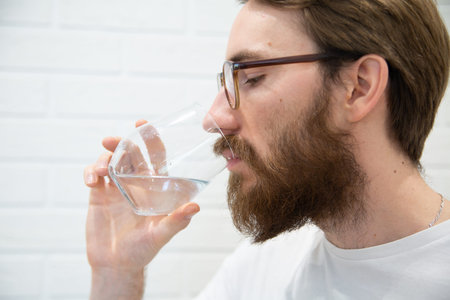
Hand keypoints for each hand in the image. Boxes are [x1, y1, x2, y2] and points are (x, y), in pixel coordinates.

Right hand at [83, 120, 199, 298]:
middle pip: (131, 153)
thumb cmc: (142, 249)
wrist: (115, 264)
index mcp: (153, 187)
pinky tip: (91, 181)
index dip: (151, 140)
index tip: (143, 125)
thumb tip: (195, 206)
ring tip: (102, 171)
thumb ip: (176, 221)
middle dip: (122, 142)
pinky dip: (91, 172)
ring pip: (111, 160)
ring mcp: (117, 187)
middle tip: (112, 140)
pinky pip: (93, 174)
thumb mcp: (160, 235)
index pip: (155, 157)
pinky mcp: (99, 194)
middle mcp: (136, 182)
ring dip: (105, 158)